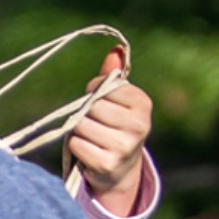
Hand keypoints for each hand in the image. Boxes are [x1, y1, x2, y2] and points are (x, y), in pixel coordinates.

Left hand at [71, 48, 152, 216]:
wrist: (120, 168)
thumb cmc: (115, 126)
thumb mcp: (118, 100)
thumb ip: (112, 77)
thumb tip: (115, 50)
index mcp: (143, 104)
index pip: (104, 86)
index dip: (93, 91)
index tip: (98, 99)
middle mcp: (139, 125)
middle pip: (92, 106)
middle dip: (86, 113)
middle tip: (96, 124)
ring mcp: (124, 146)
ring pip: (81, 125)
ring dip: (79, 130)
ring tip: (93, 138)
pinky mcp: (107, 163)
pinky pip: (76, 144)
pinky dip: (76, 146)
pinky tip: (89, 151)